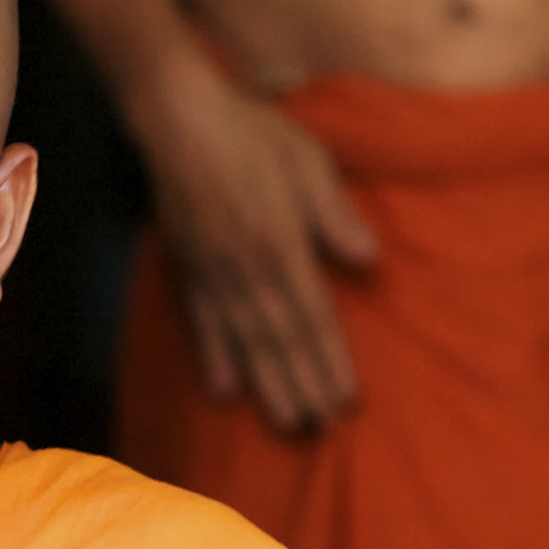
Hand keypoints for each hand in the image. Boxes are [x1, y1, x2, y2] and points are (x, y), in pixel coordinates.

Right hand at [133, 58, 376, 434]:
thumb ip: (335, 215)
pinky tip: (226, 392)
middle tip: (322, 429)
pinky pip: (204, 325)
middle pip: (281, 342)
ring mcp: (215, 275)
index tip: (347, 399)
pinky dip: (215, 360)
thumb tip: (369, 261)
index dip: (330, 361)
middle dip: (304, 387)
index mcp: (282, 245)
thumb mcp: (309, 162)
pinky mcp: (189, 271)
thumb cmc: (253, 134)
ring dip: (268, 386)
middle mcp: (247, 271)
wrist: (179, 119)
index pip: (313, 317)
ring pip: (245, 343)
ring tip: (288, 424)